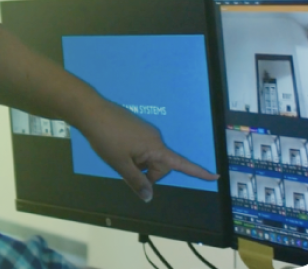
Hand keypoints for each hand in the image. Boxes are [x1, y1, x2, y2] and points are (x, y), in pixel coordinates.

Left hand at [77, 97, 218, 201]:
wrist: (91, 111)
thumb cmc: (107, 138)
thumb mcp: (120, 164)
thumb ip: (136, 182)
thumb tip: (149, 197)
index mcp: (155, 147)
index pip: (181, 164)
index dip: (198, 172)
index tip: (216, 176)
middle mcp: (154, 138)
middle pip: (160, 165)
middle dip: (147, 173)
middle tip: (126, 169)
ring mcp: (145, 131)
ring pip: (148, 157)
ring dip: (138, 163)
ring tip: (117, 156)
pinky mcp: (136, 126)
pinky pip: (141, 147)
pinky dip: (133, 154)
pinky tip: (117, 149)